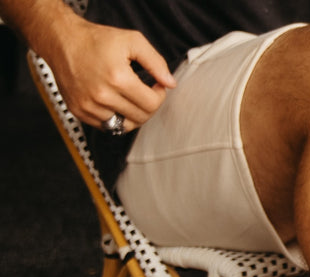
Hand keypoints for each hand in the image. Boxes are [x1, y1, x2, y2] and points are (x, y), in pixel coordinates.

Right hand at [43, 18, 174, 131]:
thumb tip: (170, 83)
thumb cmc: (95, 40)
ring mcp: (88, 105)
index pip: (152, 104)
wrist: (61, 41)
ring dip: (132, 113)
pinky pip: (106, 126)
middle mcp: (101, 95)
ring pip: (124, 125)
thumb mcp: (132, 41)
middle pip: (140, 117)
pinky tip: (114, 101)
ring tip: (128, 96)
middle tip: (144, 92)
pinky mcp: (79, 110)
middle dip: (148, 105)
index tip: (156, 86)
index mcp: (117, 78)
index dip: (159, 96)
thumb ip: (156, 62)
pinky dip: (114, 117)